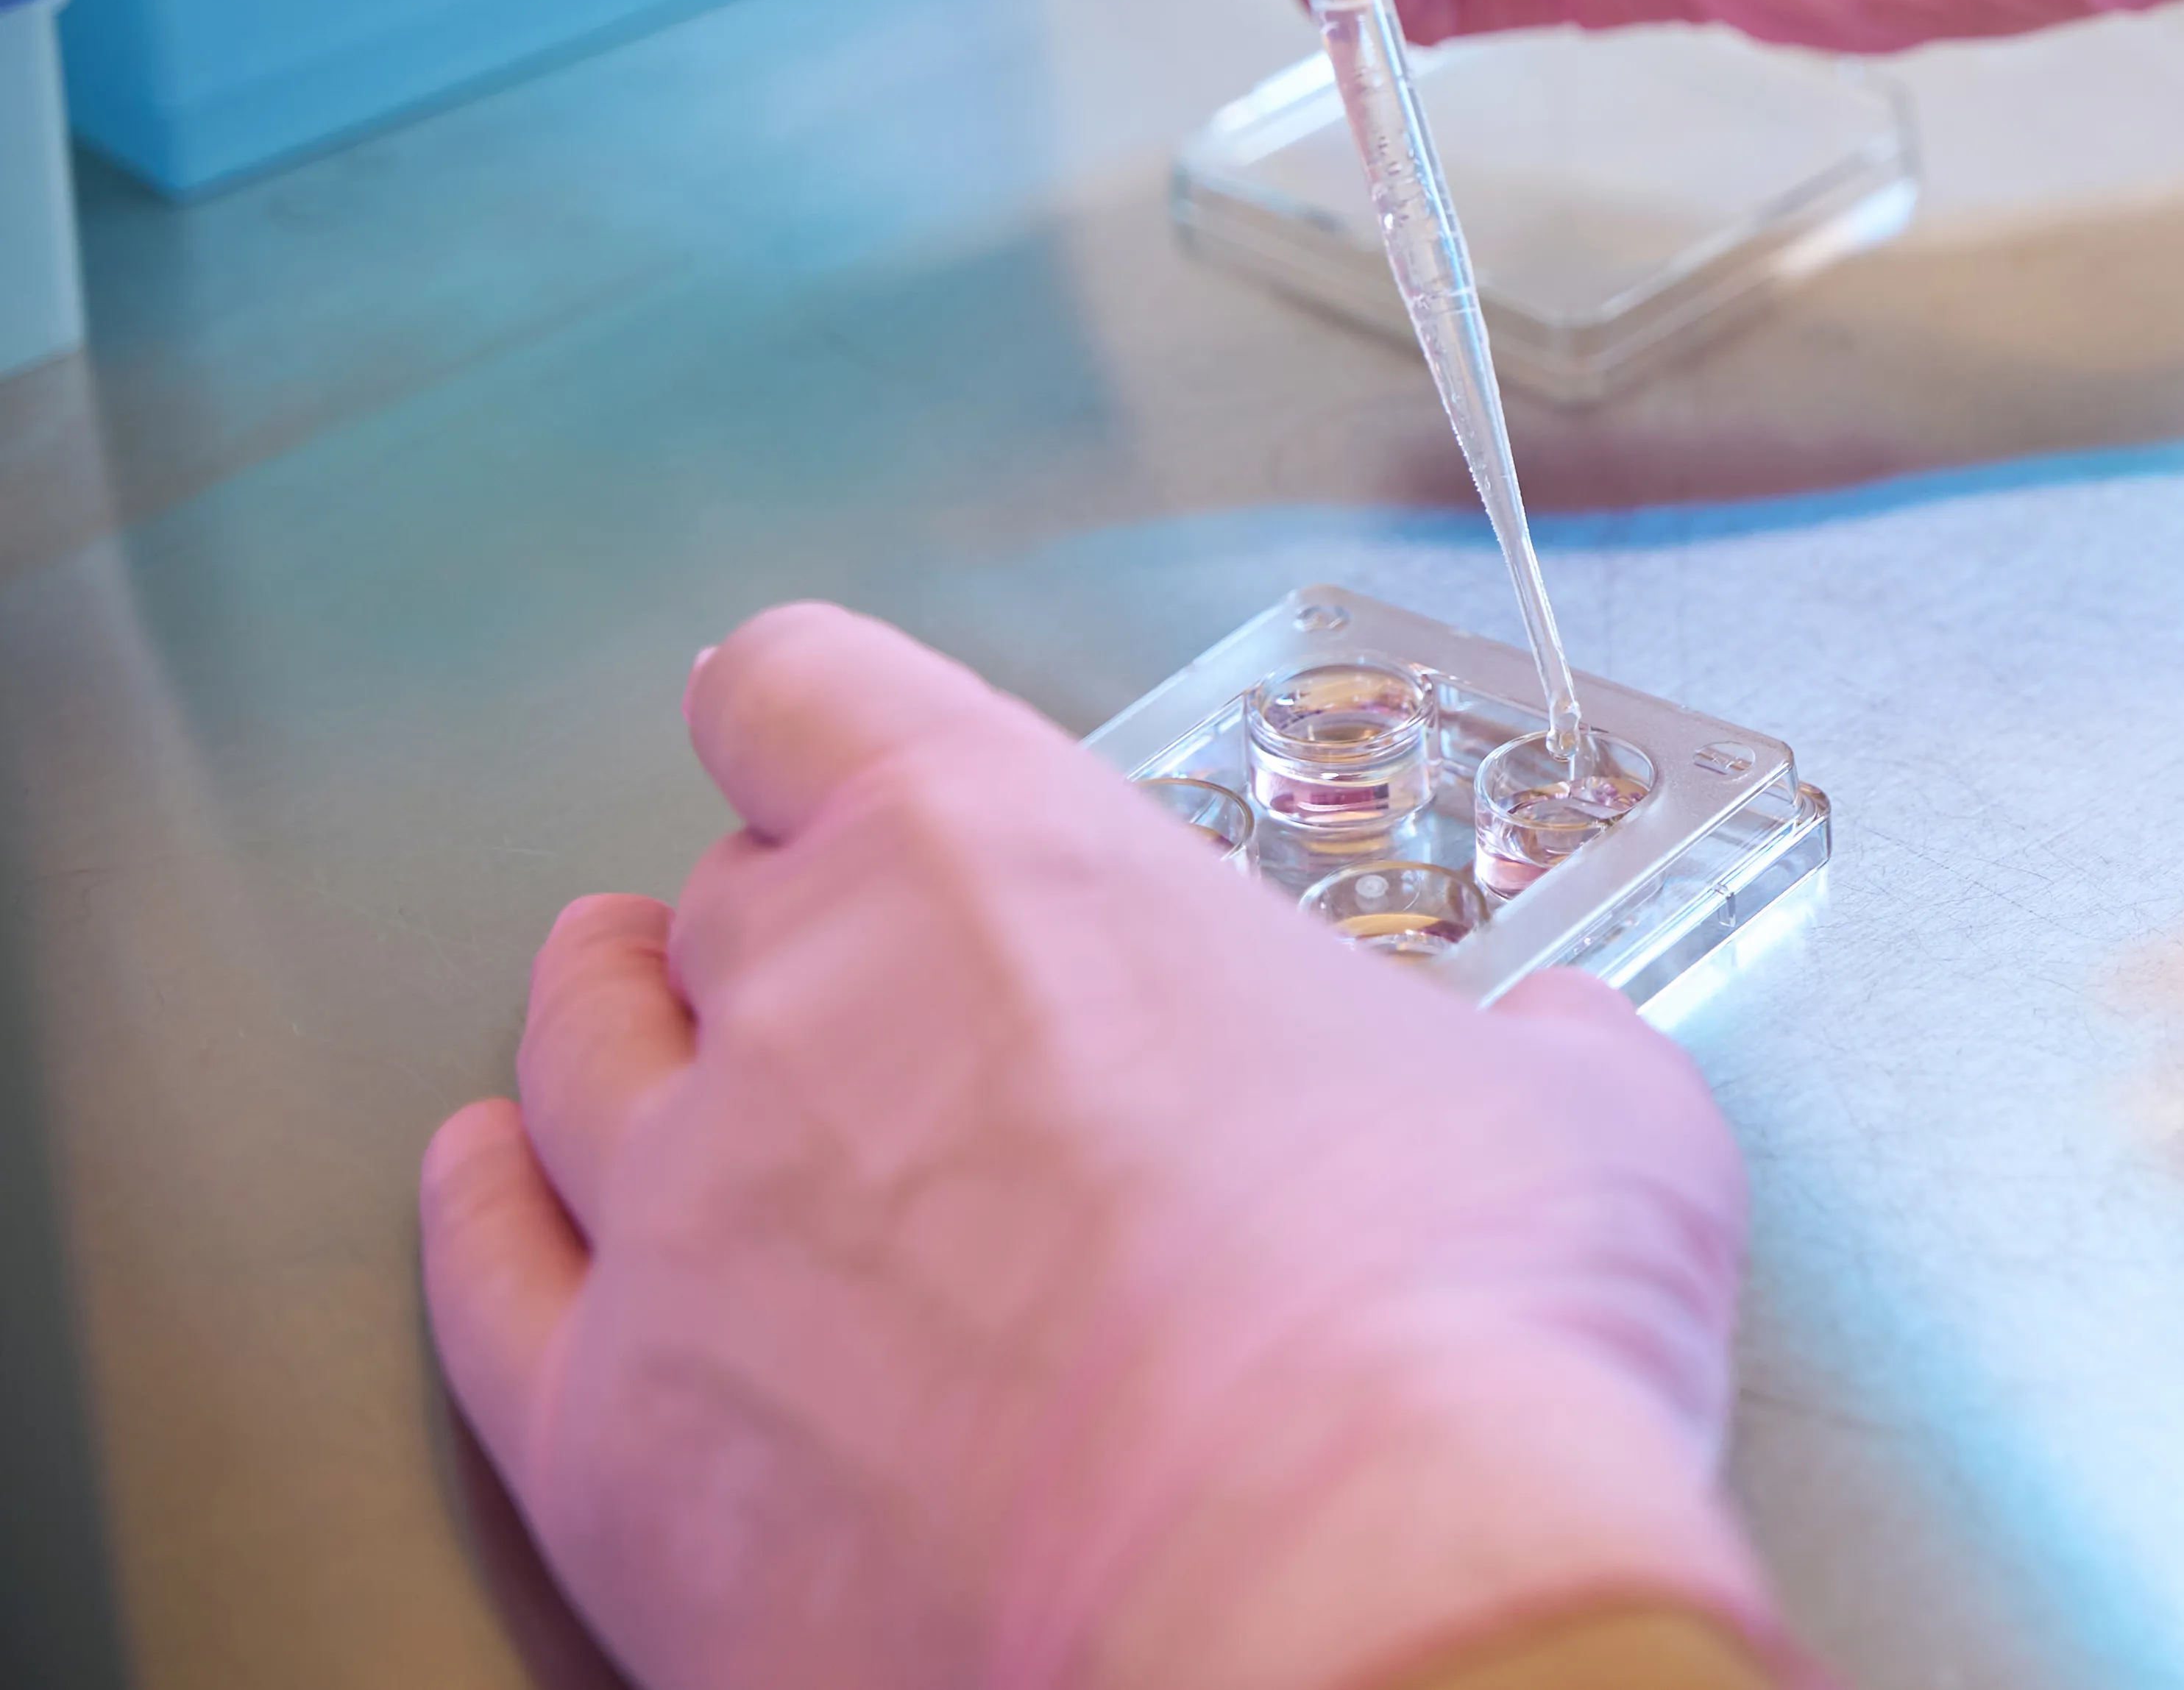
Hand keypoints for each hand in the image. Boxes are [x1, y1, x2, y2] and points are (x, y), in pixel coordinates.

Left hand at [418, 605, 1793, 1689]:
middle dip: (783, 927)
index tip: (828, 747)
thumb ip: (1538, 1058)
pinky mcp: (611, 1442)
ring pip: (569, 1059)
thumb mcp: (1593, 1124)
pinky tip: (489, 1190)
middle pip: (717, 900)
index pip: (807, 693)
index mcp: (1011, 864)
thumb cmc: (1455, 1344)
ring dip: (609, 1031)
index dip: (817, 720)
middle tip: (854, 984)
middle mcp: (806, 1004)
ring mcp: (683, 1224)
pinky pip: (482, 1284)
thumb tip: (1559, 1068)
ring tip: (632, 1023)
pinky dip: (482, 1216)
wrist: (1334, 1614)